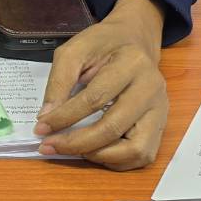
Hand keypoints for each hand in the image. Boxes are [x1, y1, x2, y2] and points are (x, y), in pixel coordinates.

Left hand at [33, 0, 168, 170]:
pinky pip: (143, 154)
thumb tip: (47, 117)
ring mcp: (159, 109)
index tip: (41, 127)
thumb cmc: (104, 44)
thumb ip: (59, 81)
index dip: (64, 117)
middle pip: (113, 128)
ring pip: (135, 150)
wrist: (134, 40)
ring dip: (100, 156)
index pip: (95, 98)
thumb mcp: (75, 50)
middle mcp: (151, 89)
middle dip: (76, 143)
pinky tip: (95, 150)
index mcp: (131, 63)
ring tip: (75, 150)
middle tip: (50, 146)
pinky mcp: (160, 124)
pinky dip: (117, 160)